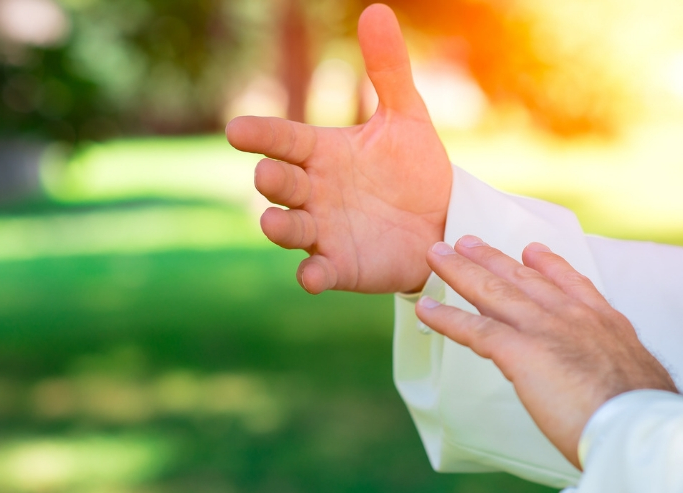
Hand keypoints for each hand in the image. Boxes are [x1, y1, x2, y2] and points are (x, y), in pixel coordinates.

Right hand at [226, 4, 451, 293]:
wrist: (444, 220)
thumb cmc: (416, 169)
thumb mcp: (407, 116)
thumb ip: (388, 70)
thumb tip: (376, 10)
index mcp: (322, 152)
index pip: (284, 139)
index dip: (261, 135)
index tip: (238, 130)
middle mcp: (314, 191)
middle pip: (280, 183)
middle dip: (272, 179)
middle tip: (271, 174)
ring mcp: (323, 231)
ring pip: (288, 229)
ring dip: (279, 227)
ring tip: (274, 222)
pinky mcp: (341, 266)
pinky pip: (319, 272)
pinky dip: (312, 275)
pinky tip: (313, 276)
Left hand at [415, 236, 676, 468]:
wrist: (639, 425)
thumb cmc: (644, 419)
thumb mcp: (641, 384)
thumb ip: (621, 378)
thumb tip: (621, 394)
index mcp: (606, 324)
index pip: (573, 285)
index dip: (549, 265)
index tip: (533, 250)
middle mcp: (575, 317)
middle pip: (525, 279)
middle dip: (493, 258)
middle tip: (466, 241)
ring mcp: (547, 330)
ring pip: (494, 292)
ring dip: (461, 272)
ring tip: (436, 256)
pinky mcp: (523, 352)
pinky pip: (476, 329)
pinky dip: (447, 318)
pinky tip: (425, 309)